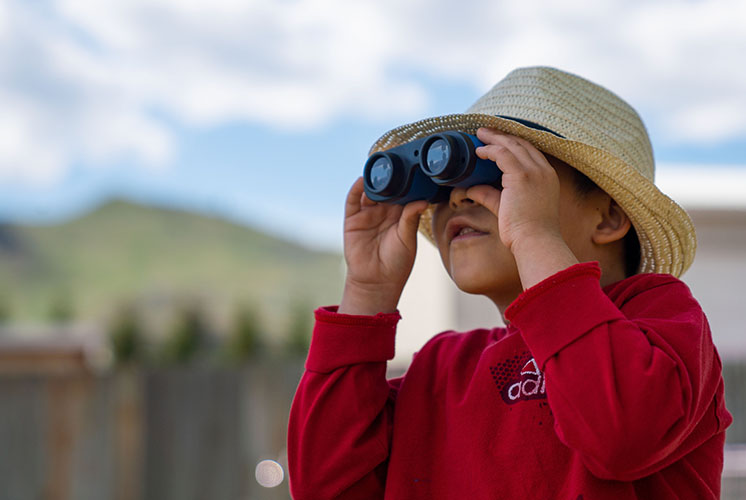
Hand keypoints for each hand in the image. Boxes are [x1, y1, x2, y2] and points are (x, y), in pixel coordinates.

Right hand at [338, 177, 427, 314]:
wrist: (377, 282)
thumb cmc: (397, 263)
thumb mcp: (407, 239)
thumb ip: (410, 219)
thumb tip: (421, 201)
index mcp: (400, 215)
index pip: (403, 192)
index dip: (407, 180)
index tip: (414, 166)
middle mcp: (384, 212)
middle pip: (385, 188)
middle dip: (389, 176)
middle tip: (396, 160)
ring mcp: (367, 214)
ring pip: (370, 191)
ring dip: (373, 180)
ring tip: (380, 168)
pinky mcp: (353, 220)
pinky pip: (353, 200)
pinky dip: (357, 189)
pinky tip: (363, 179)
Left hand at [466, 128, 562, 250]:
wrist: (535, 242)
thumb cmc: (525, 232)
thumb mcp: (506, 208)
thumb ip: (490, 195)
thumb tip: (471, 189)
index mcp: (547, 177)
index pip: (529, 152)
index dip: (513, 143)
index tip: (498, 140)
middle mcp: (543, 171)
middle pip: (521, 143)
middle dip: (502, 136)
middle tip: (485, 132)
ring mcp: (534, 172)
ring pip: (512, 145)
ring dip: (494, 138)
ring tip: (479, 135)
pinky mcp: (521, 176)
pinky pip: (503, 154)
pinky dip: (490, 150)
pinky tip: (479, 151)